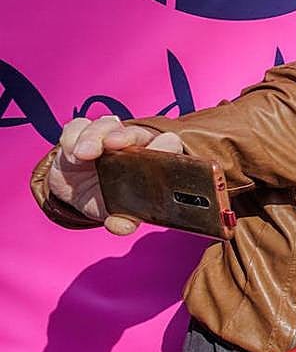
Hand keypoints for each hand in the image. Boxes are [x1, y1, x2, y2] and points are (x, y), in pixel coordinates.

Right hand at [47, 115, 182, 234]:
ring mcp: (105, 135)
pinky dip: (73, 137)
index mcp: (150, 159)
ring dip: (93, 136)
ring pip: (106, 125)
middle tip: (111, 144)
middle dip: (124, 135)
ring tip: (82, 154)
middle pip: (135, 131)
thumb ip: (123, 219)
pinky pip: (78, 126)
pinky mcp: (80, 133)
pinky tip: (71, 154)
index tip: (152, 154)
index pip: (167, 144)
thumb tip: (123, 227)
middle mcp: (131, 142)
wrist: (75, 192)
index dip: (163, 146)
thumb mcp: (115, 211)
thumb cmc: (106, 197)